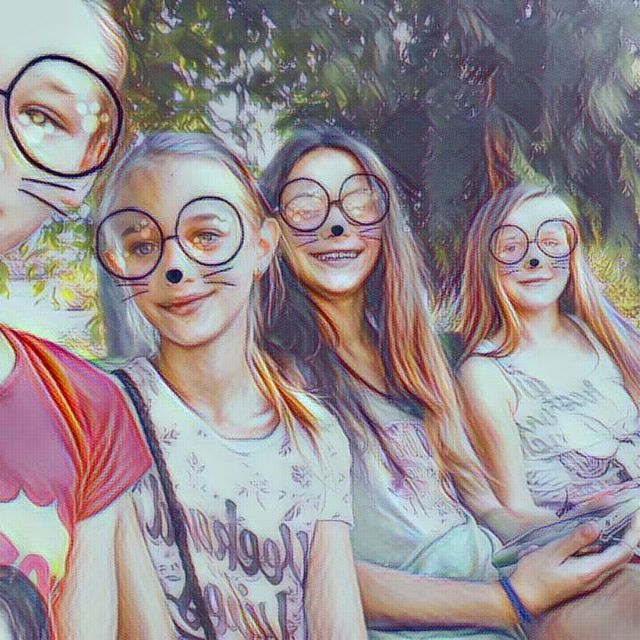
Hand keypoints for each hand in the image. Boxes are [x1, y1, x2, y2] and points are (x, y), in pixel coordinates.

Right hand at [510, 513, 639, 616]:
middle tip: (627, 514)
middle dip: (626, 533)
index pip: (622, 551)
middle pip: (620, 555)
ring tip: (605, 519)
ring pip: (608, 557)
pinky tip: (588, 536)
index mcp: (590, 571)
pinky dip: (598, 546)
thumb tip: (596, 527)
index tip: (636, 516)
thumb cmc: (533, 575)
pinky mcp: (581, 579)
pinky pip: (597, 560)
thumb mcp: (551, 553)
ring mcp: (588, 580)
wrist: (521, 598)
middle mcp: (594, 578)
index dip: (633, 533)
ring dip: (611, 539)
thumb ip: (574, 540)